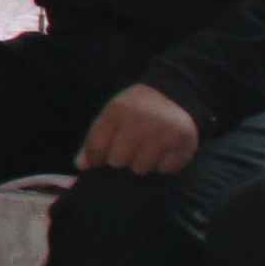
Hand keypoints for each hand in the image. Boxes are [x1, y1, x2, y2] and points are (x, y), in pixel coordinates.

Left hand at [76, 82, 203, 176]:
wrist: (176, 94)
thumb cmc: (136, 109)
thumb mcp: (112, 115)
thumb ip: (94, 139)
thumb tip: (80, 165)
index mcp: (119, 110)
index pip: (97, 147)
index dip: (95, 159)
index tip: (99, 160)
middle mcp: (141, 120)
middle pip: (117, 161)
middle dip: (120, 160)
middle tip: (129, 150)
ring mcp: (164, 132)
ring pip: (140, 169)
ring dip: (142, 164)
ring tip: (147, 149)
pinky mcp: (184, 144)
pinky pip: (164, 170)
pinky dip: (163, 165)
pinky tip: (164, 151)